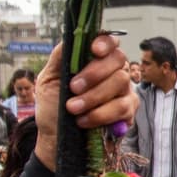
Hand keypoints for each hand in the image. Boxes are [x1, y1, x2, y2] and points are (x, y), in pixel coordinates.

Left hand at [33, 34, 137, 170]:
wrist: (55, 138)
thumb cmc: (52, 107)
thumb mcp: (48, 80)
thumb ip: (60, 57)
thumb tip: (71, 38)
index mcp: (94, 60)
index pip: (109, 42)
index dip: (105, 42)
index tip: (94, 50)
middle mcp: (113, 72)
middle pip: (118, 59)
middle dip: (94, 74)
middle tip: (73, 88)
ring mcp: (123, 91)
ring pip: (121, 82)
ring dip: (94, 97)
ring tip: (73, 109)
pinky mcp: (128, 111)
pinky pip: (123, 107)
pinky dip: (101, 114)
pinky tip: (84, 121)